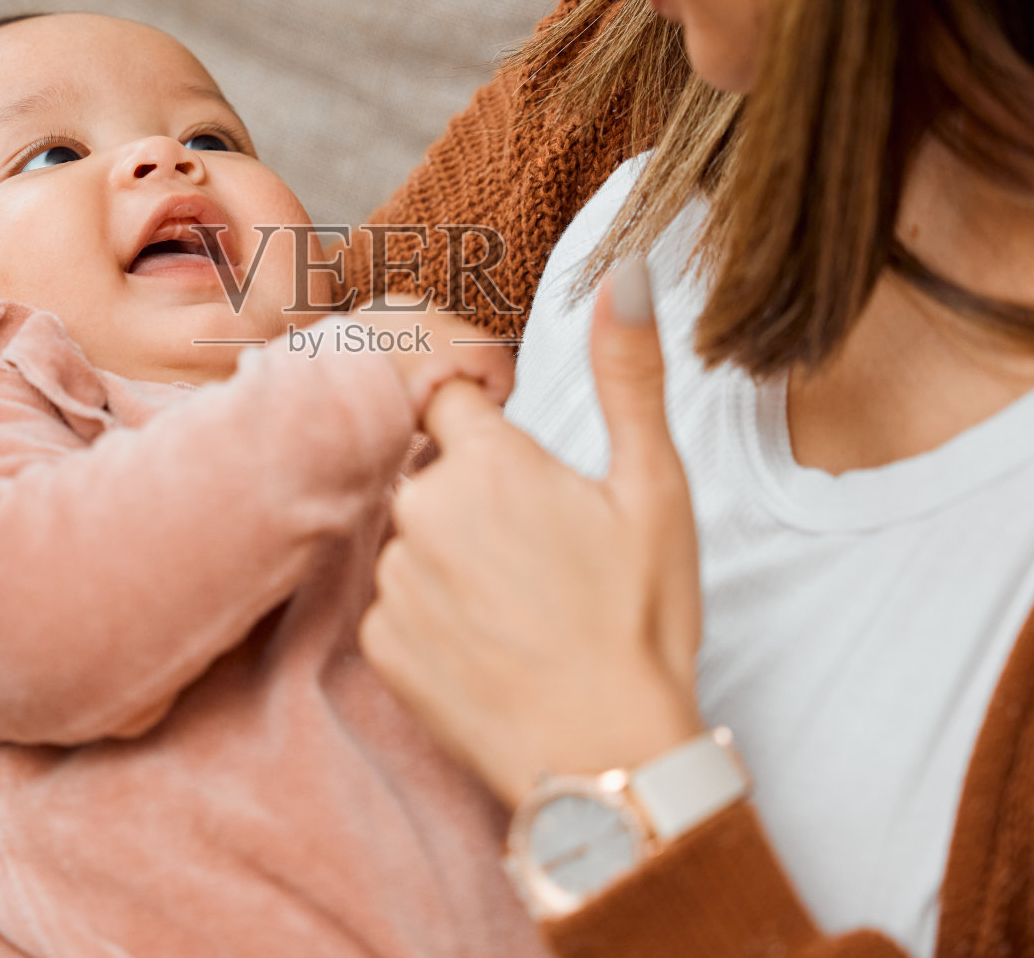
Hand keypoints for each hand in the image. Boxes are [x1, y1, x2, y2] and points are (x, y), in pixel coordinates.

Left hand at [358, 261, 703, 806]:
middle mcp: (424, 509)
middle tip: (541, 554)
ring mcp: (396, 580)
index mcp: (487, 462)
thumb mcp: (654, 490)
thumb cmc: (639, 622)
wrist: (606, 761)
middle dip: (475, 493)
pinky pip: (398, 603)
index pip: (448, 393)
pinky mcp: (380, 643)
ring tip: (520, 607)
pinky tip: (488, 646)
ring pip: (415, 536)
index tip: (518, 457)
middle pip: (432, 469)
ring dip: (453, 554)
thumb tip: (624, 272)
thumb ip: (629, 373)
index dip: (482, 416)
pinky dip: (433, 616)